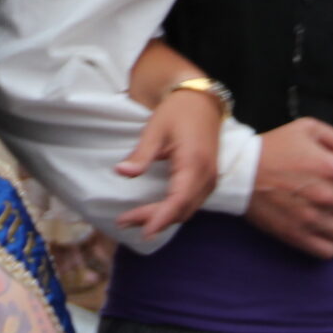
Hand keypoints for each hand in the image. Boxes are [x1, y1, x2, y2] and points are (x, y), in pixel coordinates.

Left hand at [117, 89, 221, 238]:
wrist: (202, 100)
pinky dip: (173, 211)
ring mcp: (210, 179)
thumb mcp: (155, 129)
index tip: (145, 232)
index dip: (161, 218)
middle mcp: (206, 175)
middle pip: (181, 209)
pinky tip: (154, 212)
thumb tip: (121, 172)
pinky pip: (191, 203)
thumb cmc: (178, 111)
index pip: (179, 199)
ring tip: (132, 219)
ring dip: (163, 218)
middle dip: (153, 220)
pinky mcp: (207, 179)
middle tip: (123, 222)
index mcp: (194, 162)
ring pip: (187, 209)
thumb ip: (141, 154)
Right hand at [244, 118, 332, 257]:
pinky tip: (320, 230)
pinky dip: (328, 243)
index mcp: (331, 167)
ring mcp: (312, 219)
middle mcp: (327, 196)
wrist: (239, 171)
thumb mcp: (308, 128)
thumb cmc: (275, 147)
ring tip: (331, 214)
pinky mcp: (297, 236)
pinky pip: (329, 251)